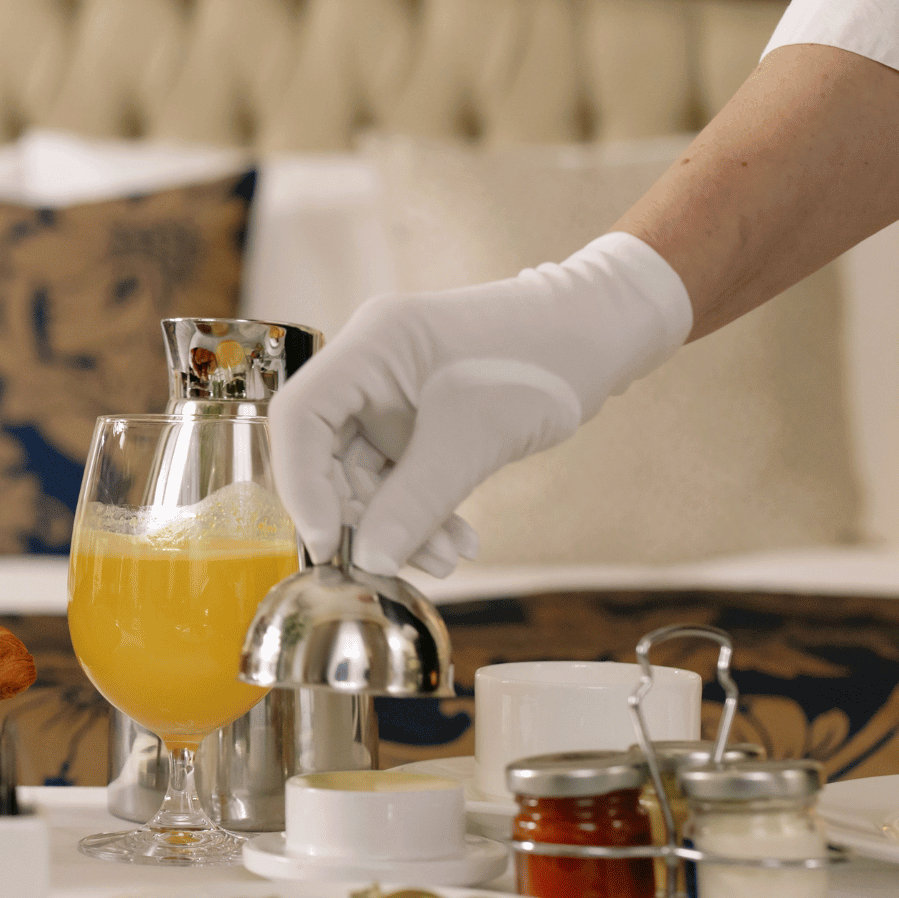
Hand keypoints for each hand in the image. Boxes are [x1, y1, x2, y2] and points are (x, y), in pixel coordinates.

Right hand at [270, 232, 691, 575]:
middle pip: (327, 454)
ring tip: (449, 556)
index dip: (302, 485)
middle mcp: (368, 368)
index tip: (328, 544)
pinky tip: (457, 540)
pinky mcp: (417, 417)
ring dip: (401, 523)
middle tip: (396, 563)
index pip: (299, 417)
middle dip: (363, 516)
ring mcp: (391, 394)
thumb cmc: (541, 359)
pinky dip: (423, 510)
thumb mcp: (476, 438)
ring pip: (366, 474)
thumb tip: (369, 561)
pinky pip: (400, 474)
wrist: (599, 334)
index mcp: (369, 346)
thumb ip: (416, 501)